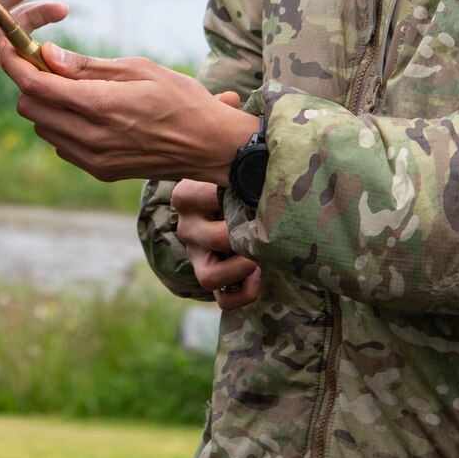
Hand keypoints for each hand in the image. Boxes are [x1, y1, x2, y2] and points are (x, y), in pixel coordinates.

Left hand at [1, 44, 259, 182]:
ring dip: (47, 107)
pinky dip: (63, 127)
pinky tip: (87, 114)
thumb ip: (87, 66)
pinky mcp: (100, 172)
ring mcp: (93, 159)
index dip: (16, 65)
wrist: (210, 146)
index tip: (8, 48)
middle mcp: (90, 137)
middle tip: (49, 66)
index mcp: (99, 106)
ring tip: (74, 89)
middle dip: (32, 85)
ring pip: (43, 129)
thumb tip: (47, 54)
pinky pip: (62, 146)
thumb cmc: (180, 98)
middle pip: (31, 110)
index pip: (36, 87)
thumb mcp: (137, 68)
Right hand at [171, 178, 259, 309]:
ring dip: (243, 269)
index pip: (211, 196)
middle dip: (249, 238)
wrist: (220, 200)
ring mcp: (195, 256)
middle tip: (270, 228)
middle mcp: (186, 227)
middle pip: (218, 239)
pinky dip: (245, 292)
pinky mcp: (209, 276)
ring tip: (262, 255)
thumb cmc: (232, 180)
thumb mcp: (229, 170)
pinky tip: (258, 275)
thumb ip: (244, 166)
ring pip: (210, 277)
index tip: (265, 192)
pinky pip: (224, 299)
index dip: (246, 196)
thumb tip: (272, 158)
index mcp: (186, 196)